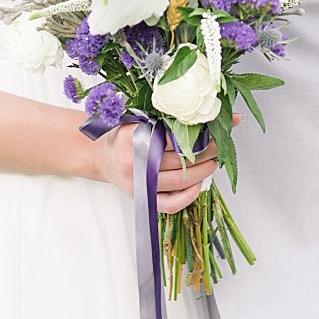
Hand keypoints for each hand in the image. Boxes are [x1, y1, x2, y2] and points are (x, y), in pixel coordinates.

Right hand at [92, 123, 220, 215]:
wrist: (102, 157)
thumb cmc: (123, 136)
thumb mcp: (139, 119)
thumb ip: (166, 118)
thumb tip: (206, 113)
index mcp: (131, 138)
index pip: (170, 137)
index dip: (194, 134)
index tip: (210, 128)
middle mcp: (133, 164)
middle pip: (179, 160)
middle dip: (205, 151)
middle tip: (217, 143)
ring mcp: (138, 184)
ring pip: (179, 181)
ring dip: (203, 171)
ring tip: (212, 160)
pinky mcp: (142, 199)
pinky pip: (169, 204)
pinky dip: (188, 196)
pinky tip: (198, 184)